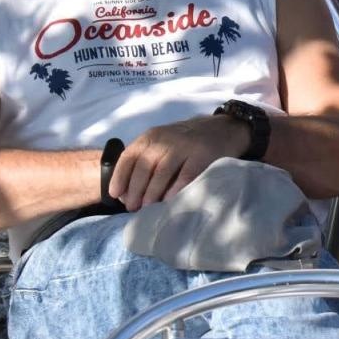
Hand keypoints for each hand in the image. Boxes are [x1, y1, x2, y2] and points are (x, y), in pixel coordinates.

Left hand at [109, 115, 250, 210]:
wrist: (223, 129)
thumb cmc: (186, 143)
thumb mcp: (163, 143)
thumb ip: (145, 160)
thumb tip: (125, 192)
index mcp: (151, 136)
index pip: (129, 156)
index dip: (119, 177)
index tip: (115, 195)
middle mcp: (165, 139)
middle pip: (144, 167)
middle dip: (135, 190)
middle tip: (132, 208)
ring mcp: (184, 146)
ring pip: (162, 173)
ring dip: (152, 194)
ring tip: (148, 209)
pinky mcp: (202, 154)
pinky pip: (185, 176)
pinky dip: (175, 191)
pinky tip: (169, 202)